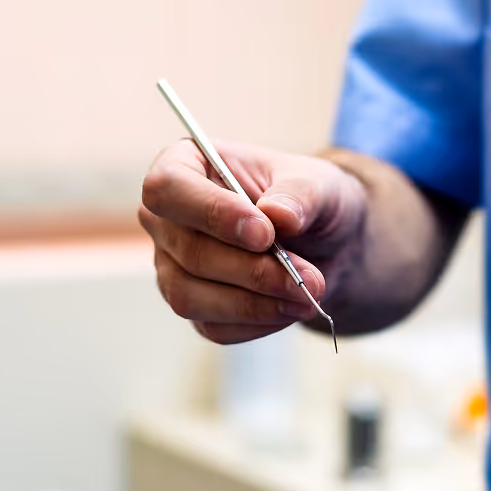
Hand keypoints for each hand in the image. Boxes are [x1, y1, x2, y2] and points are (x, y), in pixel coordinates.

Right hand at [139, 139, 366, 343]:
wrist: (324, 244)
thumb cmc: (308, 201)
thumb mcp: (319, 184)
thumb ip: (301, 194)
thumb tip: (278, 215)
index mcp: (186, 165)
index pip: (167, 188)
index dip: (212, 213)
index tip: (264, 233)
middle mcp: (167, 218)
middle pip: (188, 251)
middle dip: (253, 271)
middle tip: (307, 278)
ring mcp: (173, 265)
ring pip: (190, 296)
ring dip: (253, 304)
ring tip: (305, 297)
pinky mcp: (193, 304)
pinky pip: (213, 326)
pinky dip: (257, 322)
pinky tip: (290, 308)